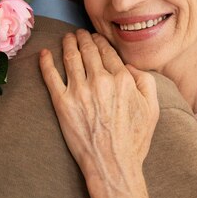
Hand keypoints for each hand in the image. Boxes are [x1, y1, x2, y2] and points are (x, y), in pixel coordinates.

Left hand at [39, 29, 158, 197]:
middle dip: (83, 38)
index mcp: (122, 79)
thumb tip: (130, 66)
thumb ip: (145, 81)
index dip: (100, 41)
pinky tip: (44, 53)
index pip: (107, 51)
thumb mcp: (152, 108)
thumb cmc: (134, 139)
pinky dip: (46, 62)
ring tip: (66, 38)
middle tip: (79, 33)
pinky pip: (51, 77)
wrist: (113, 164)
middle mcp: (100, 81)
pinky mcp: (62, 103)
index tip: (95, 38)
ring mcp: (79, 91)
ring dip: (67, 44)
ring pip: (70, 58)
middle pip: (88, 51)